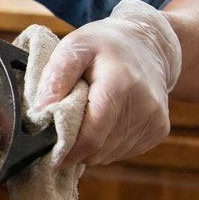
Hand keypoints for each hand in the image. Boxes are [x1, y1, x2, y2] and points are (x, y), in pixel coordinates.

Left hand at [35, 0, 181, 166]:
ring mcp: (154, 120)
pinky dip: (107, 143)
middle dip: (75, 146)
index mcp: (119, 85)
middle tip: (63, 127)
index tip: (48, 147)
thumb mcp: (74, 46)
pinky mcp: (159, 130)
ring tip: (86, 117)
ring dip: (91, 145)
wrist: (149, 44)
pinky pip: (123, 151)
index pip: (90, 138)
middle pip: (98, 150)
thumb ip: (55, 78)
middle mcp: (143, 106)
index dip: (66, 149)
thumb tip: (39, 112)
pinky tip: (105, 120)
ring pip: (109, 155)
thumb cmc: (105, 44)